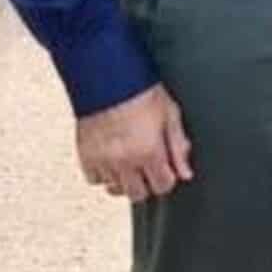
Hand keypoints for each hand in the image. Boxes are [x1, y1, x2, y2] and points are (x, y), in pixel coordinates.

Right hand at [75, 84, 194, 202]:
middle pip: (138, 194)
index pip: (162, 186)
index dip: (167, 178)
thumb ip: (179, 147)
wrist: (108, 77)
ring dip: (125, 179)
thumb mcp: (171, 115)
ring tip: (129, 161)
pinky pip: (94, 179)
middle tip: (148, 168)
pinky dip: (103, 174)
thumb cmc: (141, 91)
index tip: (166, 169)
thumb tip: (185, 172)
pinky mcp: (85, 155)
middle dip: (147, 183)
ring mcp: (103, 160)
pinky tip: (111, 160)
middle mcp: (124, 161)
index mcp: (149, 151)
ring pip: (115, 189)